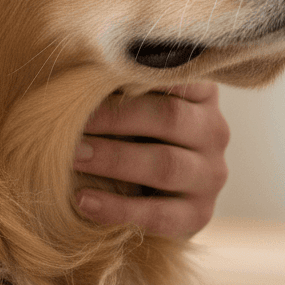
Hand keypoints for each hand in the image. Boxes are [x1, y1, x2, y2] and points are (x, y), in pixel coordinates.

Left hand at [73, 82, 228, 237]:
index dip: (136, 74)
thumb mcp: (131, 104)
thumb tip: (81, 69)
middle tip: (69, 120)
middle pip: (169, 118)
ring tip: (72, 157)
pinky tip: (83, 201)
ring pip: (165, 165)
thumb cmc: (129, 135)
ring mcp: (210, 176)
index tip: (94, 75)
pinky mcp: (198, 215)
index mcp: (200, 94)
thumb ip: (118, 86)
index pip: (177, 75)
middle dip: (115, 119)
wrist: (149, 200)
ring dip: (113, 160)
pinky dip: (117, 208)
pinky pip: (158, 214)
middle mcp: (214, 131)